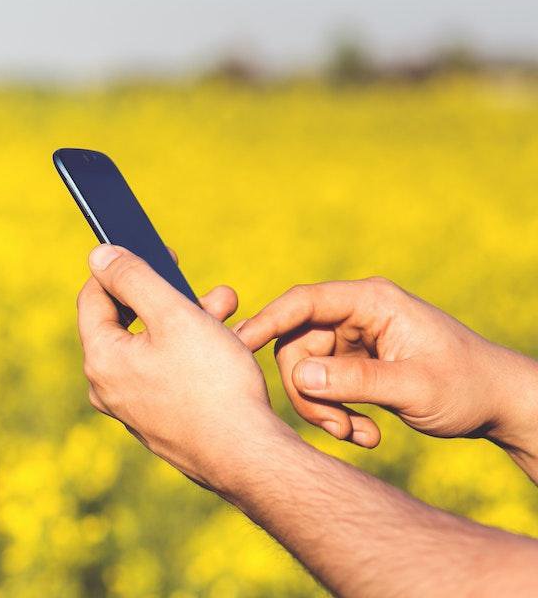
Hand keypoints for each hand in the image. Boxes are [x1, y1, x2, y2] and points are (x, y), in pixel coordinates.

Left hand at [77, 244, 289, 489]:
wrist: (248, 457)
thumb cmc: (212, 384)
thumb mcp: (174, 315)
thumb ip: (133, 278)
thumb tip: (98, 255)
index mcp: (101, 359)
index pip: (94, 297)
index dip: (123, 268)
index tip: (160, 252)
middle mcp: (107, 387)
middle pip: (129, 323)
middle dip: (170, 296)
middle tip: (210, 289)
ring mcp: (133, 408)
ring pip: (155, 348)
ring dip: (190, 321)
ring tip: (230, 309)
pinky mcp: (159, 423)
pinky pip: (168, 374)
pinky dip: (193, 353)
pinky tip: (229, 345)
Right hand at [236, 277, 537, 456]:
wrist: (500, 405)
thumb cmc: (467, 387)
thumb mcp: (413, 387)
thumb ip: (355, 380)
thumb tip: (297, 378)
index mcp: (371, 302)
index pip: (303, 303)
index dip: (266, 322)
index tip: (237, 346)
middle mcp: (357, 315)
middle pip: (296, 346)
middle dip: (308, 392)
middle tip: (337, 428)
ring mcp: (354, 340)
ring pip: (305, 372)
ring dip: (324, 410)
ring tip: (359, 436)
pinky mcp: (354, 364)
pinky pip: (323, 388)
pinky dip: (337, 414)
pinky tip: (367, 434)